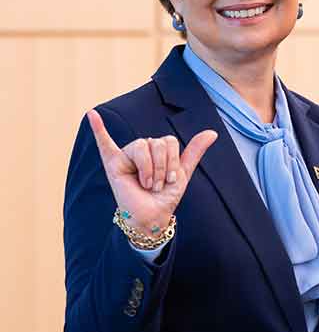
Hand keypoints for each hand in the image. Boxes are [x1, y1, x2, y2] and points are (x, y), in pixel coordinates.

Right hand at [87, 110, 216, 235]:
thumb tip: (212, 132)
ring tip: (146, 184)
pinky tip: (92, 114)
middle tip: (156, 186)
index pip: (169, 141)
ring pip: (143, 145)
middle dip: (162, 167)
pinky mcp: (114, 163)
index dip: (173, 161)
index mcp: (158, 150)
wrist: (152, 216)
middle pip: (157, 143)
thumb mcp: (182, 172)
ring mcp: (127, 154)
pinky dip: (98, 128)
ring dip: (150, 169)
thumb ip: (194, 151)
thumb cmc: (165, 196)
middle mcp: (142, 149)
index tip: (171, 180)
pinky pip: (104, 143)